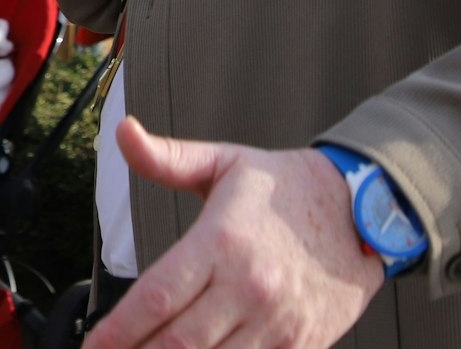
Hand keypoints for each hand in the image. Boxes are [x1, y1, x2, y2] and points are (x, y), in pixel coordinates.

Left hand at [85, 118, 382, 348]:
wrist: (366, 210)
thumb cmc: (288, 189)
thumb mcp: (224, 163)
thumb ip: (166, 158)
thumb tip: (124, 132)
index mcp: (222, 241)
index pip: (157, 296)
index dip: (119, 329)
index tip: (94, 345)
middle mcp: (248, 286)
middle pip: (178, 341)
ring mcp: (277, 322)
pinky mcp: (301, 345)